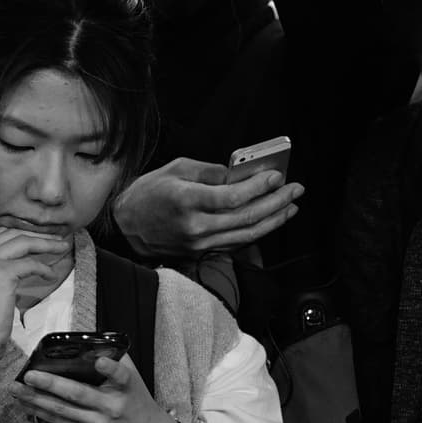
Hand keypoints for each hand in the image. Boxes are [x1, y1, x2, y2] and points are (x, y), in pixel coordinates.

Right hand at [0, 222, 74, 378]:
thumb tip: (19, 252)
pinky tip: (51, 275)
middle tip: (56, 239)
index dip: (23, 232)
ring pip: (23, 242)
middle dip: (37, 235)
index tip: (40, 237)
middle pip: (12, 233)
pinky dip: (44, 268)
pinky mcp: (1, 273)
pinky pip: (30, 264)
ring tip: (61, 248)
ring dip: (46, 244)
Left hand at [13, 351, 177, 422]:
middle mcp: (111, 406)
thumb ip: (116, 359)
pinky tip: (25, 403)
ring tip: (17, 389)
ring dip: (36, 399)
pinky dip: (40, 412)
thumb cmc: (134, 400)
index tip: (99, 362)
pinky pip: (59, 422)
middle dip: (52, 384)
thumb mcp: (133, 378)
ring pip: (62, 410)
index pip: (121, 376)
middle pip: (79, 394)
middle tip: (30, 375)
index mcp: (126, 388)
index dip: (110, 368)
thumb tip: (91, 340)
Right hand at [111, 157, 302, 258]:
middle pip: (246, 217)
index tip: (277, 176)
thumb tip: (241, 174)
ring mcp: (199, 244)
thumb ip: (211, 171)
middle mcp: (195, 226)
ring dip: (273, 220)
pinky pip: (236, 244)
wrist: (125, 226)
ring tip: (291, 206)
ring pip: (246, 235)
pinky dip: (256, 232)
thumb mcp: (176, 169)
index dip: (259, 187)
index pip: (233, 196)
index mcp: (187, 200)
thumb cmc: (148, 193)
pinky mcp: (201, 253)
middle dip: (276, 202)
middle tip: (295, 189)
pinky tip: (270, 221)